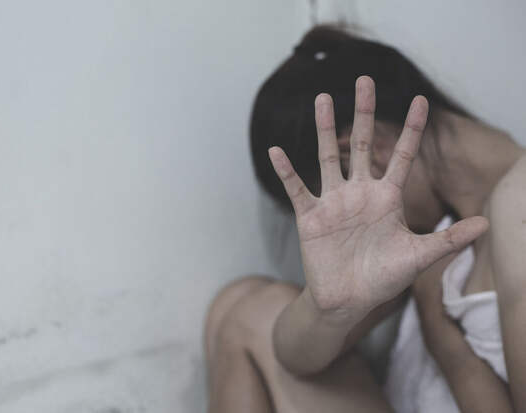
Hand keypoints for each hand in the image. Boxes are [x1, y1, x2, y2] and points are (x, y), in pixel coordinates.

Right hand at [268, 76, 488, 321]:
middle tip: (364, 80)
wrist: (348, 301)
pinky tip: (276, 150)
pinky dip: (286, 171)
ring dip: (325, 129)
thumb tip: (486, 224)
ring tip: (323, 99)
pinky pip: (296, 189)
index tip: (421, 100)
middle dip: (366, 113)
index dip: (413, 130)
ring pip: (328, 158)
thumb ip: (448, 239)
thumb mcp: (417, 257)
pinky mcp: (310, 216)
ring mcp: (333, 202)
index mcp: (387, 198)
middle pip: (364, 144)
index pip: (403, 156)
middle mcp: (360, 193)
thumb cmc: (382, 278)